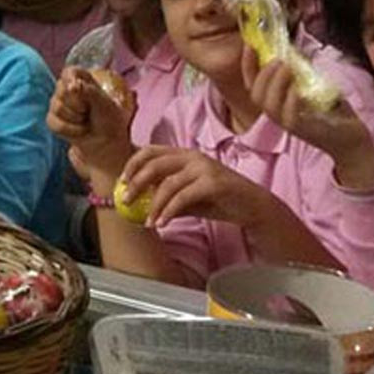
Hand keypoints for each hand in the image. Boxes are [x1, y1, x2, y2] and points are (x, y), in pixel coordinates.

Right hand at [47, 67, 134, 181]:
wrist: (106, 145)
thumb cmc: (109, 122)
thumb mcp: (105, 104)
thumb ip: (89, 91)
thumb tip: (72, 86)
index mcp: (82, 80)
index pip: (69, 72)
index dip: (71, 79)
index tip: (78, 88)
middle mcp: (67, 90)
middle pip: (61, 90)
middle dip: (78, 104)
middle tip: (90, 111)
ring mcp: (58, 105)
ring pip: (57, 107)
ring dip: (76, 119)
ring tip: (86, 122)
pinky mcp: (53, 121)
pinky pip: (54, 122)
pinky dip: (69, 129)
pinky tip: (79, 131)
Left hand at [122, 146, 270, 227]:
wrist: (252, 206)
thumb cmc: (218, 199)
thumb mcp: (187, 197)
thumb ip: (166, 197)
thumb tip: (138, 205)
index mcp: (184, 154)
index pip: (150, 151)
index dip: (132, 164)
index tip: (122, 182)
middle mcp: (192, 156)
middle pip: (154, 164)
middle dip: (136, 183)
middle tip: (126, 201)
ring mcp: (204, 168)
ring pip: (167, 184)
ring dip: (154, 205)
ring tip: (148, 222)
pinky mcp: (213, 183)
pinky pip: (183, 197)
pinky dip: (169, 211)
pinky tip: (163, 223)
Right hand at [241, 47, 373, 188]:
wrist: (352, 139)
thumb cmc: (334, 112)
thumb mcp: (316, 86)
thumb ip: (303, 71)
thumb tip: (294, 49)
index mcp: (277, 102)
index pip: (252, 84)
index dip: (248, 64)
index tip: (250, 44)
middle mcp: (278, 114)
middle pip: (256, 95)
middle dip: (263, 73)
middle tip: (278, 59)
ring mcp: (289, 124)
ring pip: (269, 106)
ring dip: (274, 83)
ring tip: (286, 67)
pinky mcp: (303, 131)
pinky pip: (289, 118)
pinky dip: (290, 101)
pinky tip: (297, 89)